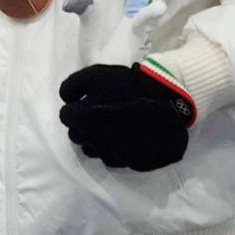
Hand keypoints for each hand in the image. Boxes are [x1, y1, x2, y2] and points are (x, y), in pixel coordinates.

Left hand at [59, 61, 195, 172]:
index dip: (75, 106)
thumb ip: (73, 85)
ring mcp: (108, 151)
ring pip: (88, 146)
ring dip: (93, 136)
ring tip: (110, 123)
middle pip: (74, 133)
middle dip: (82, 123)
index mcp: (83, 117)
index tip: (87, 101)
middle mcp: (91, 138)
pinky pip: (105, 156)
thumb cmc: (130, 86)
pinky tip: (120, 135)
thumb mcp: (98, 74)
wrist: (168, 103)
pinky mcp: (122, 160)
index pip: (65, 115)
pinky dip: (108, 146)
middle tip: (99, 112)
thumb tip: (66, 99)